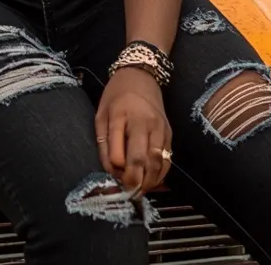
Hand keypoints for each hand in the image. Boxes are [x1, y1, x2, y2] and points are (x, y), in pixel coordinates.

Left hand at [95, 67, 172, 195]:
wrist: (141, 75)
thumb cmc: (116, 96)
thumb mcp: (101, 114)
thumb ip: (104, 143)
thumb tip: (111, 171)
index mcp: (121, 116)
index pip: (119, 152)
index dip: (116, 171)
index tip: (113, 179)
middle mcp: (144, 123)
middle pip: (141, 160)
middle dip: (134, 181)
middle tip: (128, 194)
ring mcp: (160, 128)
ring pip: (157, 163)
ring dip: (149, 182)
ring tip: (139, 191)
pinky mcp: (169, 133)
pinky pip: (168, 159)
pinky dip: (161, 174)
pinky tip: (151, 182)